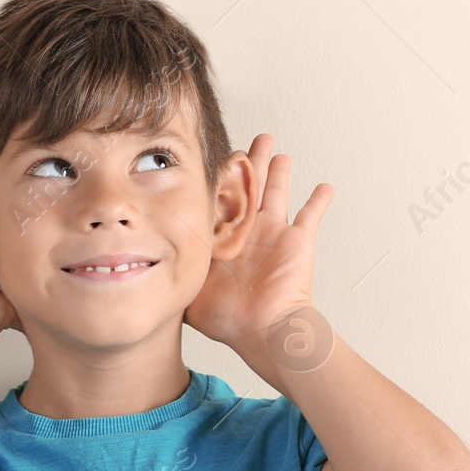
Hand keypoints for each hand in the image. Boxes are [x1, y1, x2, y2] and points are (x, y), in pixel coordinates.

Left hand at [184, 134, 331, 350]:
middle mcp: (247, 233)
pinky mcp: (297, 242)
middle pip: (247, 188)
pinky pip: (312, 215)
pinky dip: (319, 201)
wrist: (262, 331)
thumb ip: (170, 272)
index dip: (217, 177)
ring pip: (277, 192)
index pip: (218, 198)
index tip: (213, 154)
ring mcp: (274, 235)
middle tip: (252, 140)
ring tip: (278, 152)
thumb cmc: (228, 318)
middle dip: (249, 162)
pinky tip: (326, 186)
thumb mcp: (189, 290)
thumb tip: (143, 263)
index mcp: (223, 240)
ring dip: (278, 171)